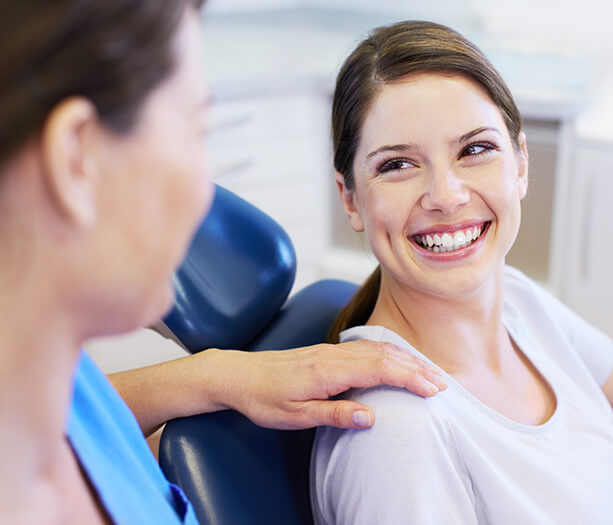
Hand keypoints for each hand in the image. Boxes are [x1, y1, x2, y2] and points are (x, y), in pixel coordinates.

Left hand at [208, 340, 446, 429]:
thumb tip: (372, 417)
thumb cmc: (264, 398)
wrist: (238, 374)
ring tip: (428, 371)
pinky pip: (364, 346)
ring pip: (376, 348)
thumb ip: (334, 414)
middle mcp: (333, 355)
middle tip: (443, 384)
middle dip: (416, 368)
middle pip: (385, 355)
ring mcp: (330, 350)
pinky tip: (395, 358)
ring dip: (405, 358)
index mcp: (328, 371)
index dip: (411, 378)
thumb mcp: (295, 416)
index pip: (380, 369)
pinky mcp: (326, 351)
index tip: (434, 390)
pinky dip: (387, 352)